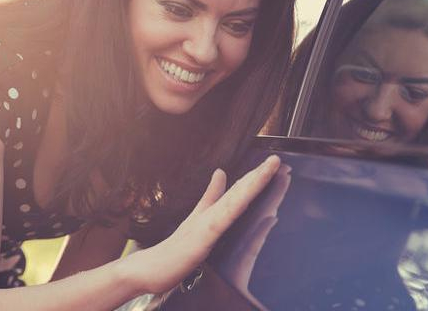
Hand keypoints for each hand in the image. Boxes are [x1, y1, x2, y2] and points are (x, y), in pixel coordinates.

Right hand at [122, 155, 282, 293]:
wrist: (149, 268)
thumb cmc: (174, 248)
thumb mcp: (197, 218)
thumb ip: (210, 196)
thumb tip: (221, 173)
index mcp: (215, 211)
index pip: (240, 190)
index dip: (258, 176)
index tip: (275, 163)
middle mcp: (212, 213)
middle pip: (241, 191)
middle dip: (261, 174)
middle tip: (278, 159)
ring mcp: (207, 224)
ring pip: (235, 199)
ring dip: (254, 182)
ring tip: (269, 168)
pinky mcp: (202, 237)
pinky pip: (222, 219)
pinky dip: (234, 204)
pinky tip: (246, 194)